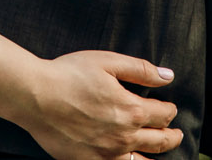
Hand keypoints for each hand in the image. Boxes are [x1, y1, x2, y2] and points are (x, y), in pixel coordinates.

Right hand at [18, 51, 183, 159]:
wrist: (36, 97)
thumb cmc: (68, 75)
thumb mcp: (107, 62)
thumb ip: (141, 70)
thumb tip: (168, 76)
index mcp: (132, 110)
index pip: (164, 114)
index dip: (170, 109)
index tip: (169, 106)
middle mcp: (124, 136)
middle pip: (161, 141)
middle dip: (172, 136)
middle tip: (176, 133)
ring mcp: (108, 154)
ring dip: (157, 156)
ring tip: (161, 154)